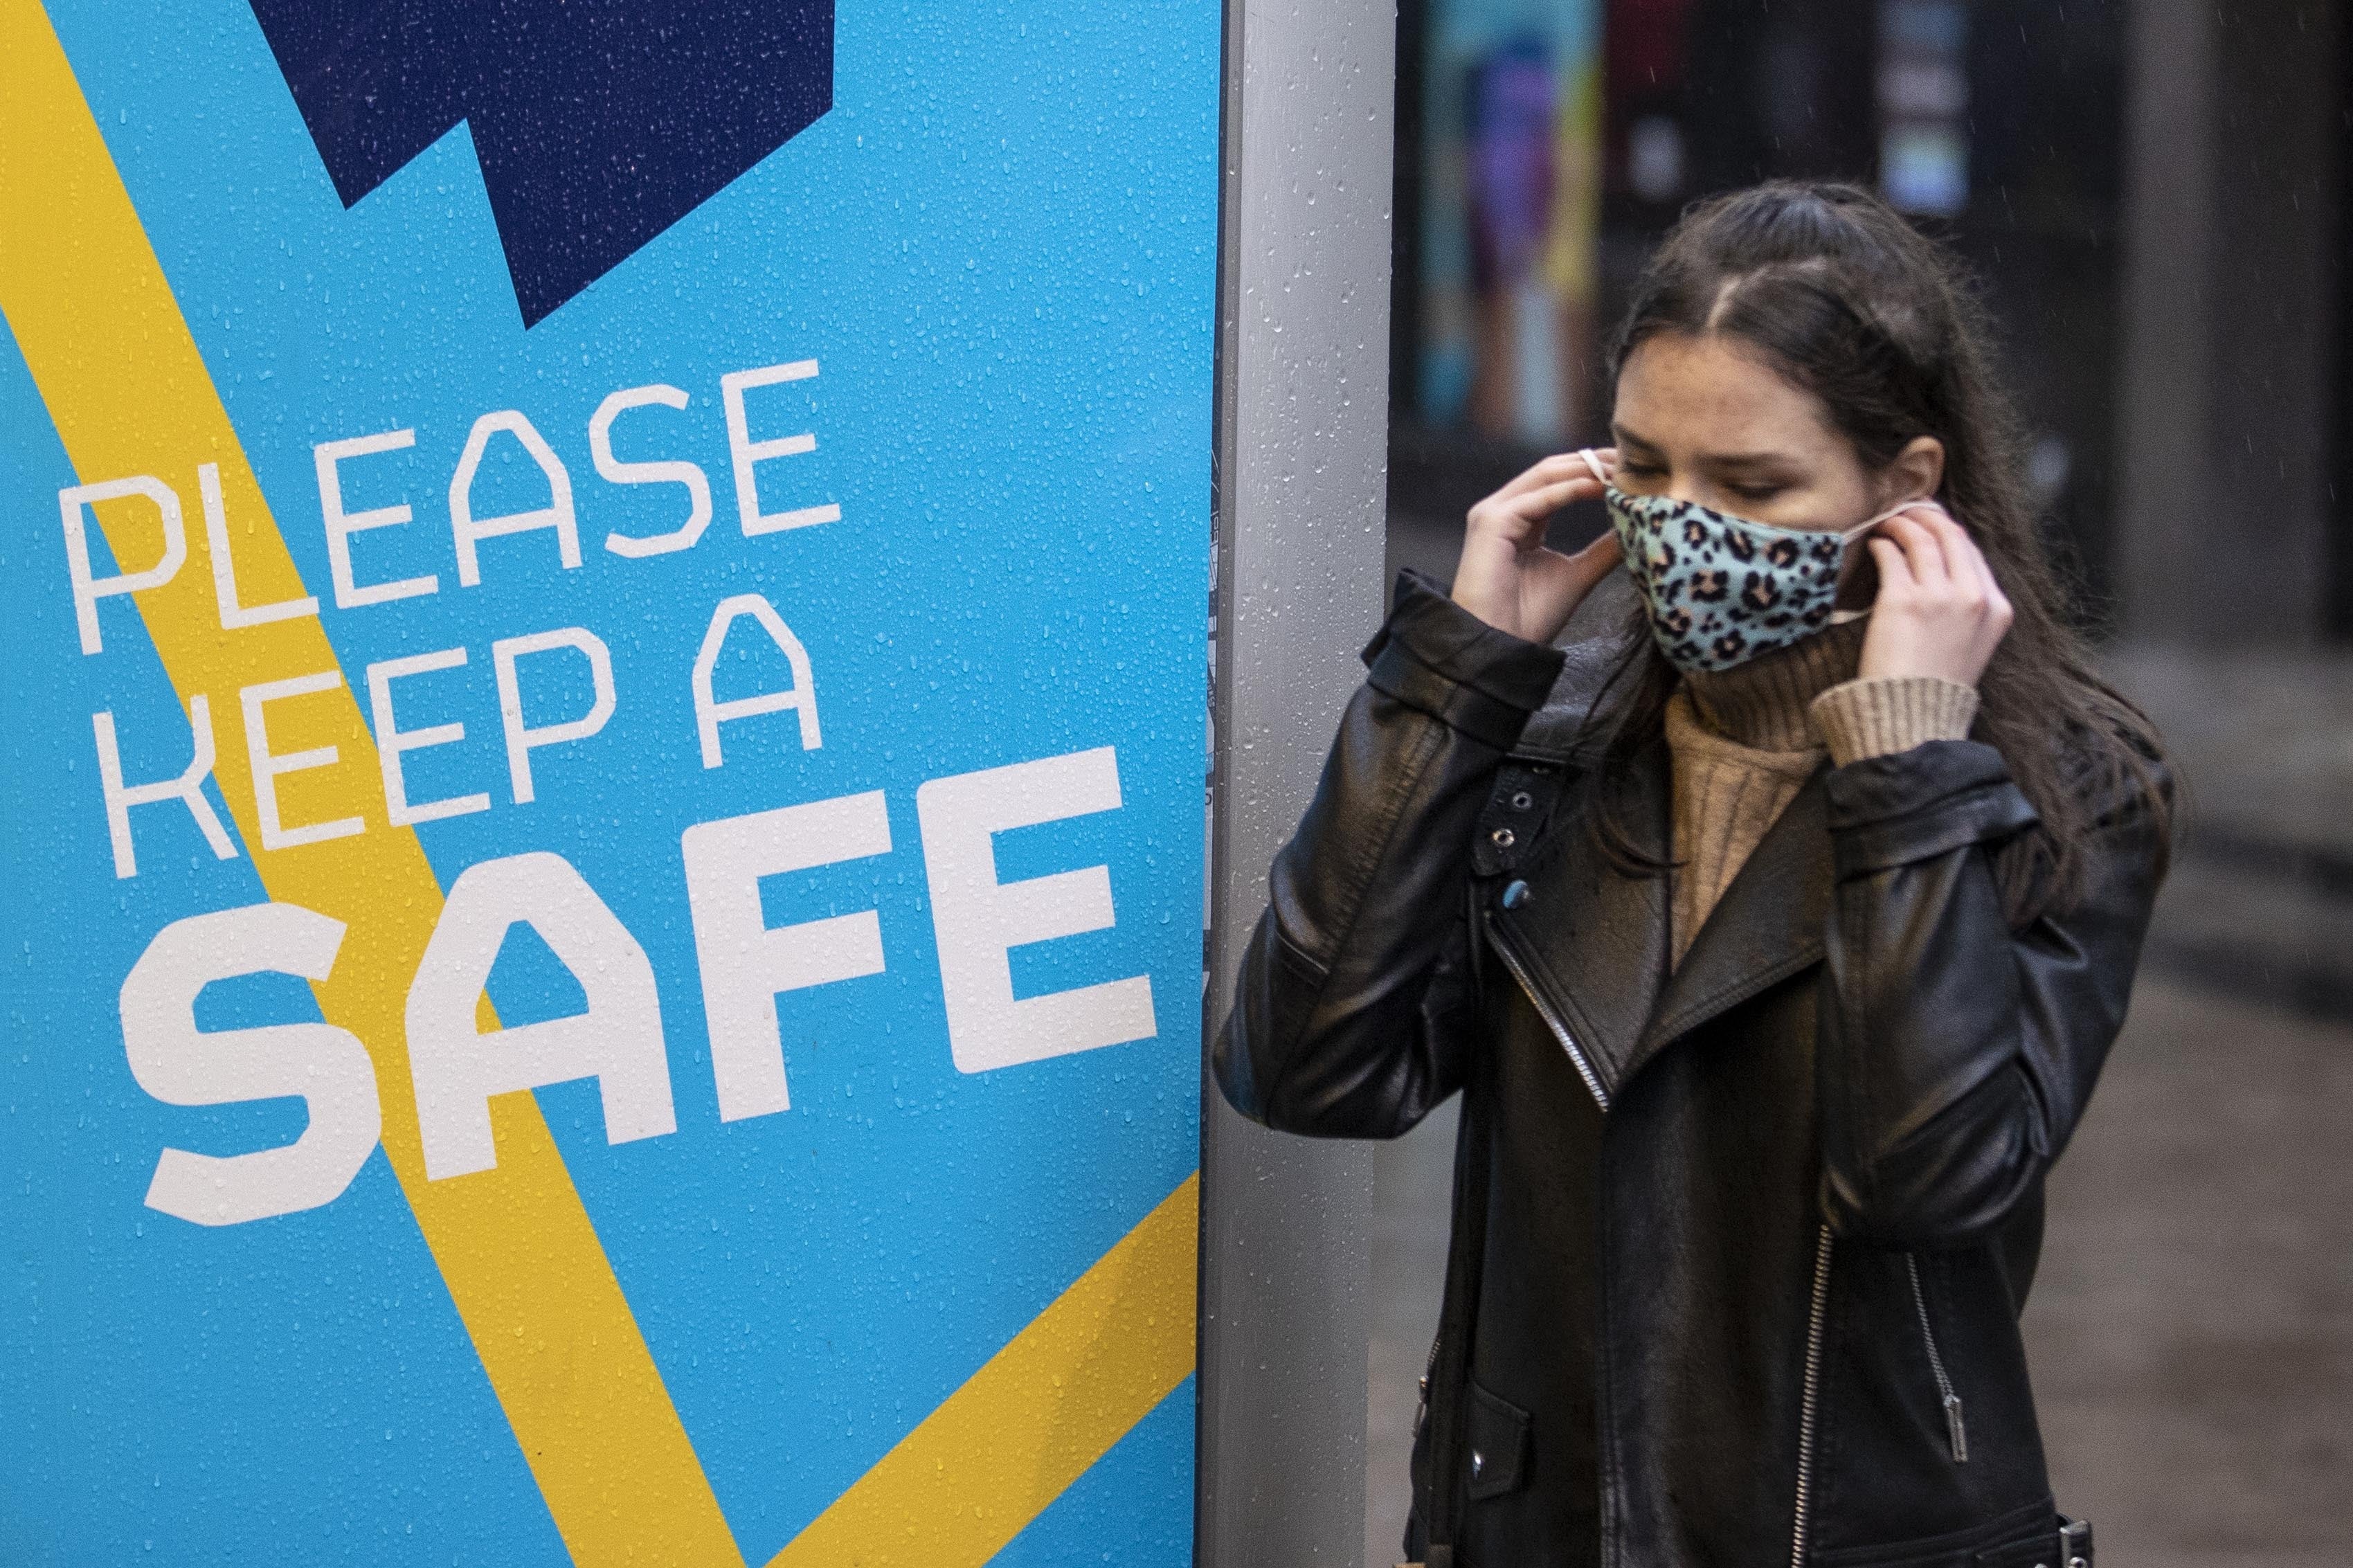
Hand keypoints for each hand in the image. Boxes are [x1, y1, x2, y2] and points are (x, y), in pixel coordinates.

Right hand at [1450, 448, 1624, 643]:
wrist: (1499, 647)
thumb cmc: (1529, 618)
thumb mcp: (1577, 574)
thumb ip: (1603, 549)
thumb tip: (1636, 528)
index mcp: (1520, 520)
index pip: (1559, 480)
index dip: (1595, 470)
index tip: (1631, 469)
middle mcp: (1503, 510)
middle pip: (1553, 469)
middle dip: (1594, 460)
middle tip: (1632, 459)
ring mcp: (1493, 513)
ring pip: (1545, 475)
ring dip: (1586, 469)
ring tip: (1622, 469)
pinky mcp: (1491, 522)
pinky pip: (1538, 498)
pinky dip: (1572, 489)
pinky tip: (1601, 487)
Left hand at [1856, 504, 2012, 686]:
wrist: (1913, 719)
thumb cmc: (1934, 688)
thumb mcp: (1972, 646)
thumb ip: (1969, 610)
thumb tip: (1945, 573)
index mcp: (1997, 609)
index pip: (1974, 553)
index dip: (1950, 532)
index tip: (1932, 524)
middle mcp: (1973, 598)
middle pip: (1952, 536)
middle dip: (1928, 516)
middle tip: (1907, 510)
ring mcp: (1939, 597)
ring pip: (1922, 539)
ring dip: (1902, 523)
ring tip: (1887, 522)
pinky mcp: (1904, 600)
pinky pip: (1893, 556)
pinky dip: (1883, 544)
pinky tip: (1876, 544)